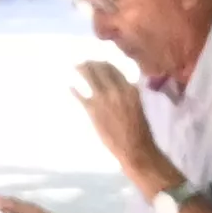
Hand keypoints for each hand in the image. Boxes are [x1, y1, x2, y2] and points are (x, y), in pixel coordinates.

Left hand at [71, 58, 158, 177]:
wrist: (135, 149)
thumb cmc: (140, 131)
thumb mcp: (137, 106)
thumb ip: (127, 93)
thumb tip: (117, 87)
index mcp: (130, 88)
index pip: (114, 68)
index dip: (104, 64)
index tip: (98, 63)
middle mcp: (116, 89)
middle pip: (100, 68)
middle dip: (91, 63)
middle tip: (85, 63)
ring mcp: (103, 98)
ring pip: (88, 76)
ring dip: (81, 69)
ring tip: (76, 68)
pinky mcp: (92, 110)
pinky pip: (80, 95)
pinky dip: (74, 90)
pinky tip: (70, 87)